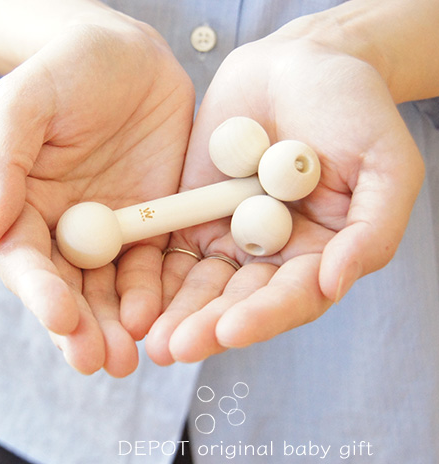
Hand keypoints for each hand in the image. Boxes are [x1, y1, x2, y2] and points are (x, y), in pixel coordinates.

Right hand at [0, 20, 194, 374]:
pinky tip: (157, 317)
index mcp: (23, 205)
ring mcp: (110, 230)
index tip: (61, 318)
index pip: (25, 260)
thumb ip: (0, 163)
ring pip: (108, 290)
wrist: (130, 52)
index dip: (40, 292)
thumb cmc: (68, 68)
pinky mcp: (152, 224)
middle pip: (67, 289)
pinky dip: (154, 295)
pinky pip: (153, 267)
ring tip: (127, 357)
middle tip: (98, 361)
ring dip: (116, 326)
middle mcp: (63, 228)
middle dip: (80, 328)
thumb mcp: (26, 102)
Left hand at [146, 25, 423, 364]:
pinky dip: (148, 272)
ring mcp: (226, 236)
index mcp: (320, 254)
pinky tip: (128, 292)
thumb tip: (334, 282)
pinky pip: (166, 248)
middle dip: (205, 326)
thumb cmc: (354, 109)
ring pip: (197, 284)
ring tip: (145, 335)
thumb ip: (373, 228)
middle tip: (173, 348)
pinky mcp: (190, 215)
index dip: (263, 316)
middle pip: (237, 301)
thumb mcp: (387, 164)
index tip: (230, 330)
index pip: (292, 298)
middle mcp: (270, 256)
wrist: (299, 64)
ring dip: (172, 311)